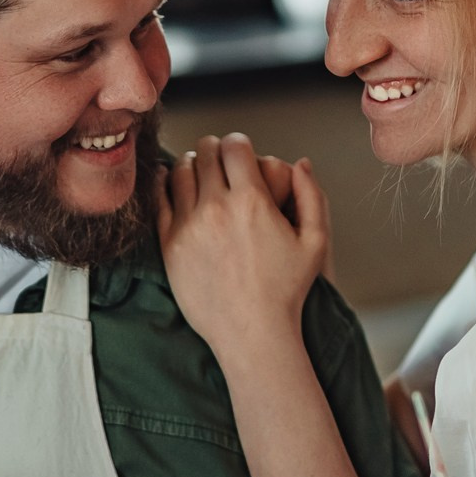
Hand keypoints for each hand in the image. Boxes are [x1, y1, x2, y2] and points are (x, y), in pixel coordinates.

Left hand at [157, 134, 332, 353]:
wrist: (252, 333)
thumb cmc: (288, 290)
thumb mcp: (316, 243)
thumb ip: (312, 196)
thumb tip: (301, 162)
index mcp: (253, 201)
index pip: (235, 146)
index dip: (239, 143)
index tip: (240, 152)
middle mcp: (217, 208)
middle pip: (206, 153)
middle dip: (215, 150)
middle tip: (219, 159)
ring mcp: (189, 226)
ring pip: (181, 171)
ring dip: (192, 165)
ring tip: (200, 173)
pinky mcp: (169, 244)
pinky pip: (159, 199)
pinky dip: (165, 184)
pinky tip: (173, 185)